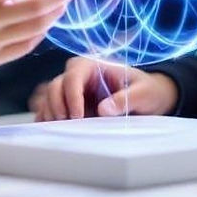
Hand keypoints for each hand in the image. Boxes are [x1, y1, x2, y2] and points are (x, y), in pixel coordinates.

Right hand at [34, 56, 177, 120]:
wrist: (149, 99)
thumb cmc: (147, 90)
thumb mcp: (144, 93)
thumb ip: (125, 99)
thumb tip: (104, 109)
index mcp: (94, 65)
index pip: (73, 76)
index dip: (72, 96)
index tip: (77, 116)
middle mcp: (79, 75)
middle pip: (56, 86)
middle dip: (56, 105)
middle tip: (66, 125)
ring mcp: (73, 91)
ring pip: (49, 97)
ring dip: (49, 113)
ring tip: (59, 131)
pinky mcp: (71, 105)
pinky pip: (50, 109)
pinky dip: (47, 118)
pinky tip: (51, 130)